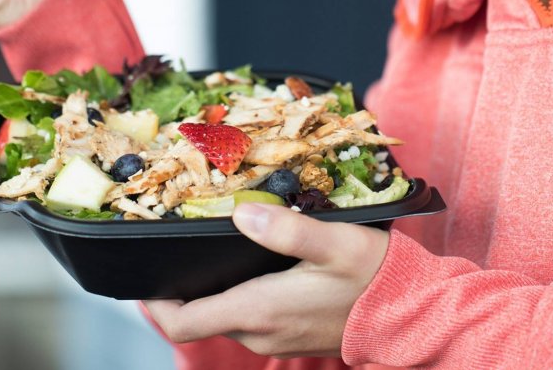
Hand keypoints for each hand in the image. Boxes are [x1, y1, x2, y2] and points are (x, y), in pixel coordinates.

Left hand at [144, 203, 389, 358]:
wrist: (408, 312)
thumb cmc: (373, 277)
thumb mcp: (334, 243)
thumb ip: (287, 229)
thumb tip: (242, 213)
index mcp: (261, 310)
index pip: (183, 323)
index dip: (154, 303)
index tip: (144, 275)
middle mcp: (260, 332)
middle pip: (198, 318)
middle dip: (179, 289)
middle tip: (173, 249)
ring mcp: (274, 338)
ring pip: (222, 317)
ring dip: (207, 292)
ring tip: (205, 252)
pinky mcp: (288, 334)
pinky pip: (246, 319)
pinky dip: (232, 296)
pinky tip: (244, 266)